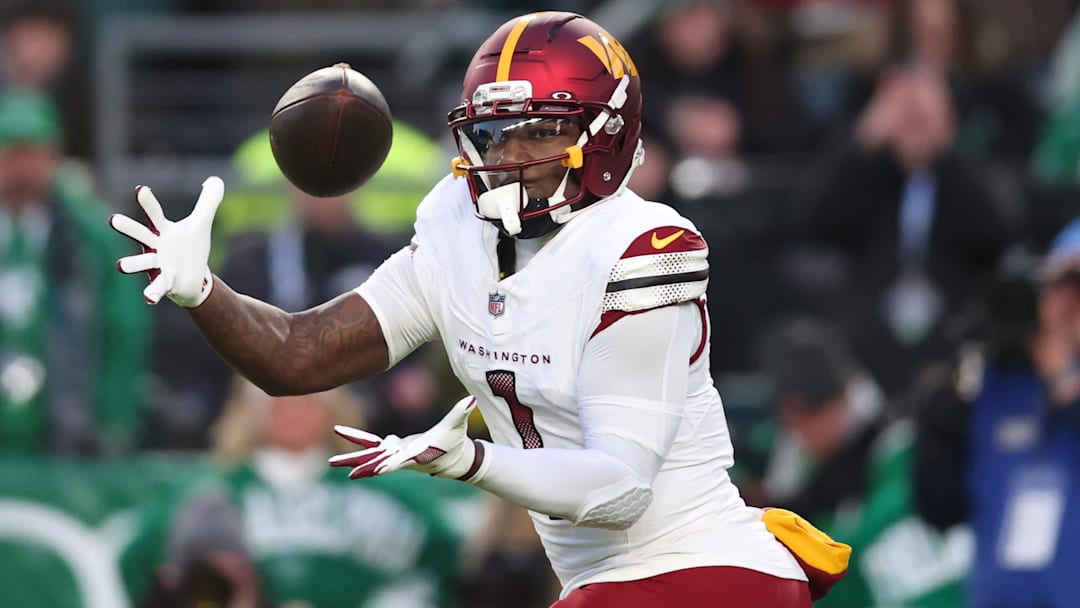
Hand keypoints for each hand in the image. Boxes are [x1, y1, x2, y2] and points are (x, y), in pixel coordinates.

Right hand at [109, 176, 223, 306]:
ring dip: (132, 263)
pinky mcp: (165, 282)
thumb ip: (208, 202)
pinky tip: (149, 297)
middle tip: (113, 219)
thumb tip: (215, 179)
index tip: (140, 189)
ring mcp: (158, 265)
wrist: (194, 279)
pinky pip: (156, 287)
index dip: (147, 202)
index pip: (154, 213)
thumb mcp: (201, 224)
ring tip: (121, 265)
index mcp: (163, 231)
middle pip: (140, 234)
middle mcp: (155, 246)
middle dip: (128, 227)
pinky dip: (152, 291)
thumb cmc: (190, 249)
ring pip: (142, 262)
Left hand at [329, 396, 484, 481]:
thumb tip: (471, 400)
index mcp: (415, 454)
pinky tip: (345, 434)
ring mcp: (396, 453)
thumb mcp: (458, 426)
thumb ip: (462, 411)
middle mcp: (402, 456)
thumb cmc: (456, 441)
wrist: (455, 458)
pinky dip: (360, 440)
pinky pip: (372, 443)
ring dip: (352, 457)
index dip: (387, 465)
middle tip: (340, 470)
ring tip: (331, 462)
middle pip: (377, 462)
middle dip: (359, 465)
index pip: (399, 461)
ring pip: (370, 455)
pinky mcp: (395, 447)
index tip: (374, 470)